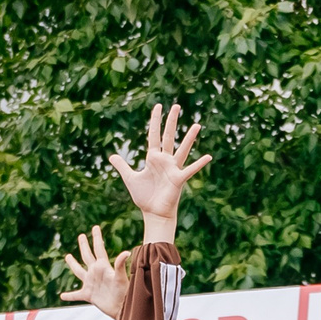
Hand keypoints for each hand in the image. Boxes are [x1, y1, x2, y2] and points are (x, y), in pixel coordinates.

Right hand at [58, 227, 129, 319]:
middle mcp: (95, 272)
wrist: (121, 308)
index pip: (98, 248)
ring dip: (73, 264)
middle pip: (87, 256)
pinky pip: (76, 295)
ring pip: (79, 272)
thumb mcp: (121, 277)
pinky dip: (69, 295)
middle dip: (84, 246)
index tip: (95, 227)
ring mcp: (91, 283)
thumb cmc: (123, 292)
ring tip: (68, 256)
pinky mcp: (88, 295)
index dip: (97, 238)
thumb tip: (126, 252)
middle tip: (81, 235)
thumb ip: (121, 264)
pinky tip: (62, 296)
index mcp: (103, 266)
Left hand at [110, 104, 210, 243]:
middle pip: (168, 137)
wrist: (153, 213)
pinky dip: (199, 164)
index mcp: (153, 158)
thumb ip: (122, 166)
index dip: (155, 121)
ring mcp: (173, 169)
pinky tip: (208, 157)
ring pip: (182, 149)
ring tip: (196, 125)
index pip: (154, 135)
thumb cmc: (145, 197)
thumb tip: (112, 156)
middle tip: (175, 106)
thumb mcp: (130, 178)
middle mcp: (165, 160)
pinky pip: (190, 169)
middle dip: (171, 122)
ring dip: (189, 138)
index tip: (158, 106)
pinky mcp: (178, 179)